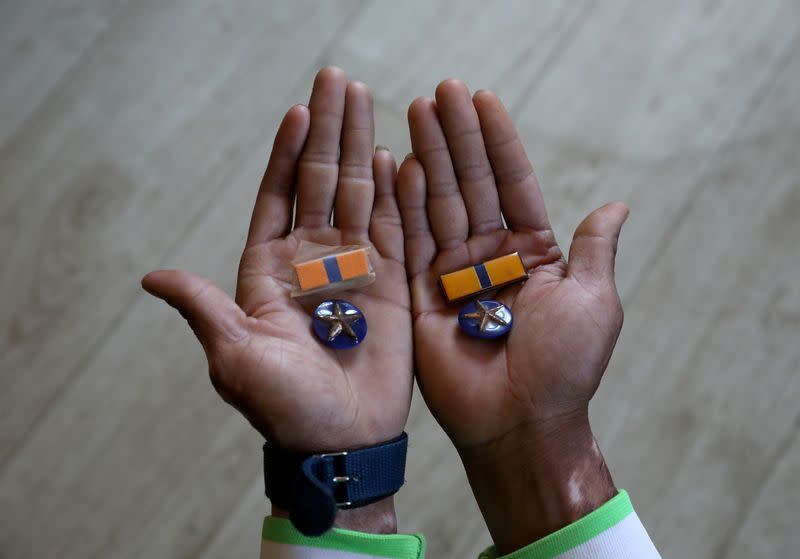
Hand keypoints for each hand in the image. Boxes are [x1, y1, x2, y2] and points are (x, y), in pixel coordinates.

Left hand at [142, 68, 411, 532]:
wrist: (341, 442)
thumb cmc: (284, 406)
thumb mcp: (236, 357)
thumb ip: (205, 308)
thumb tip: (153, 277)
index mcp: (270, 272)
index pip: (279, 196)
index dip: (286, 153)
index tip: (297, 110)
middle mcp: (314, 261)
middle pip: (322, 181)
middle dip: (329, 130)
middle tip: (339, 80)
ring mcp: (357, 269)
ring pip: (361, 194)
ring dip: (364, 146)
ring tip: (370, 101)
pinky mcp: (394, 284)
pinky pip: (398, 229)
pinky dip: (400, 192)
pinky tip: (401, 157)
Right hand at [397, 80, 626, 551]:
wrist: (521, 424)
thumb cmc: (565, 368)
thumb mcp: (593, 302)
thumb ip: (594, 250)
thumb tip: (616, 205)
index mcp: (533, 253)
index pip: (513, 184)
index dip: (498, 142)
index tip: (483, 99)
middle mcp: (490, 257)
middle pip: (471, 185)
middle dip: (458, 137)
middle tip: (442, 91)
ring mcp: (453, 275)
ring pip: (439, 205)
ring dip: (429, 157)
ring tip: (417, 110)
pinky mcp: (421, 296)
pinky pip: (411, 244)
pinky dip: (405, 205)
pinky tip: (400, 165)